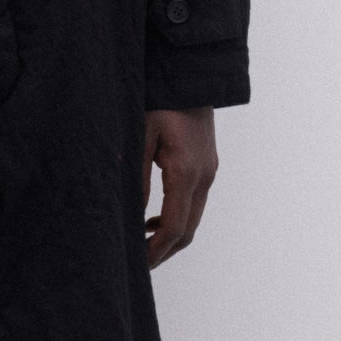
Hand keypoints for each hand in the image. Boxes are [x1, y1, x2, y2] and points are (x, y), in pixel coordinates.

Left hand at [142, 107, 217, 266]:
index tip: (138, 265)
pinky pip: (195, 202)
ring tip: (142, 244)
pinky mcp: (207, 165)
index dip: (156, 251)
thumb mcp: (140, 137)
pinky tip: (153, 218)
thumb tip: (131, 217)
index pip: (174, 227)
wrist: (191, 75)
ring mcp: (209, 171)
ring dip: (171, 236)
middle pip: (188, 231)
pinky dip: (177, 218)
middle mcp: (204, 177)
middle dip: (164, 251)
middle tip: (139, 264)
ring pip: (193, 218)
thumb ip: (136, 179)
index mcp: (186, 173)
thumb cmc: (161, 101)